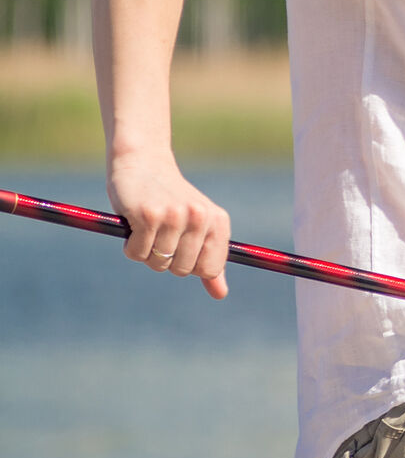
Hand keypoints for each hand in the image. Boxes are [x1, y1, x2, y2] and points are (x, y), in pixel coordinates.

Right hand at [106, 151, 229, 299]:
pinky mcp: (148, 215)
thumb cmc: (170, 198)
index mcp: (218, 221)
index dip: (190, 266)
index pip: (210, 269)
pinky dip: (130, 246)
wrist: (143, 163)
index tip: (180, 248)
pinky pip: (136, 253)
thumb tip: (221, 294)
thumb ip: (209, 259)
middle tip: (160, 235)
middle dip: (166, 260)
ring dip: (146, 253)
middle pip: (183, 270)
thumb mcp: (197, 226)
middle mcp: (200, 218)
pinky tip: (133, 224)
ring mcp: (175, 216)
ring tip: (147, 228)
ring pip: (158, 263)